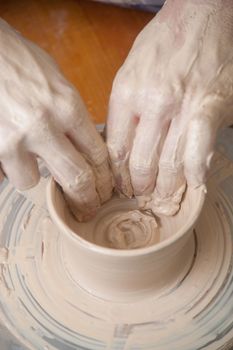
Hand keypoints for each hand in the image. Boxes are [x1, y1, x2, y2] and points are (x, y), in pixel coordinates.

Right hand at [0, 19, 111, 220]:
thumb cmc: (21, 62)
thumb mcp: (58, 82)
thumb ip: (73, 116)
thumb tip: (85, 145)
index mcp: (68, 107)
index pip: (98, 155)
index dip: (104, 179)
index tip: (104, 190)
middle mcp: (45, 125)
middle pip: (78, 179)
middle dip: (86, 200)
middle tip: (88, 209)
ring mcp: (16, 138)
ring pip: (33, 182)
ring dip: (34, 176)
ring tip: (30, 160)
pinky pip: (7, 174)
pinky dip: (10, 168)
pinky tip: (10, 153)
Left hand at [107, 0, 232, 214]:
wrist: (200, 14)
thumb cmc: (162, 44)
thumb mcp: (128, 72)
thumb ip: (123, 111)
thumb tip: (118, 148)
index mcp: (126, 94)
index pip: (116, 151)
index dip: (117, 177)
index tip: (120, 187)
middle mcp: (152, 103)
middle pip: (140, 163)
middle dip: (139, 188)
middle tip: (141, 197)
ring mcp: (182, 107)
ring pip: (169, 165)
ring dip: (165, 189)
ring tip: (162, 199)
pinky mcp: (210, 108)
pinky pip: (199, 153)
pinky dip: (195, 174)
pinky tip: (193, 184)